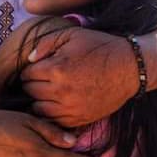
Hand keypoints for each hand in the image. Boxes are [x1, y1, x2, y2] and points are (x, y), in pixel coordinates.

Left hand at [20, 28, 136, 127]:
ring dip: (39, 100)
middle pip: (30, 92)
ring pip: (38, 109)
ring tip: (49, 90)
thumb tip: (29, 59)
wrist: (129, 68)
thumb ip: (45, 43)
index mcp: (57, 69)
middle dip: (33, 84)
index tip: (39, 67)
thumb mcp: (71, 35)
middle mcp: (61, 91)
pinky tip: (58, 102)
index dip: (30, 70)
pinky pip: (54, 121)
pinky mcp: (79, 119)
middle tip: (44, 78)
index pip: (26, 75)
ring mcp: (70, 108)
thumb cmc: (99, 48)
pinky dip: (51, 113)